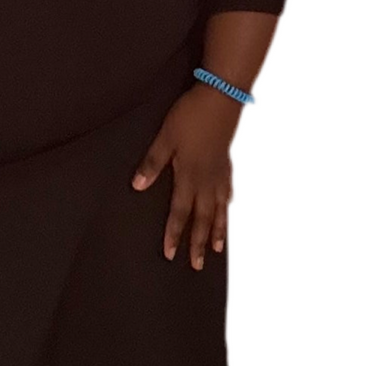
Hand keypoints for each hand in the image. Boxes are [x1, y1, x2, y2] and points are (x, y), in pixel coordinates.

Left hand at [130, 90, 235, 268]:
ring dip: (216, 231)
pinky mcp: (225, 163)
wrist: (221, 99)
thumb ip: (153, 162)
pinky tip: (226, 209)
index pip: (179, 213)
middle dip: (198, 243)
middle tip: (198, 266)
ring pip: (218, 209)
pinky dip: (226, 205)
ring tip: (217, 249)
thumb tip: (138, 186)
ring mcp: (218, 173)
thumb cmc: (190, 116)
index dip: (174, 234)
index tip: (171, 255)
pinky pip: (226, 192)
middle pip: (202, 219)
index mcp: (188, 176)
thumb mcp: (166, 137)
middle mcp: (206, 181)